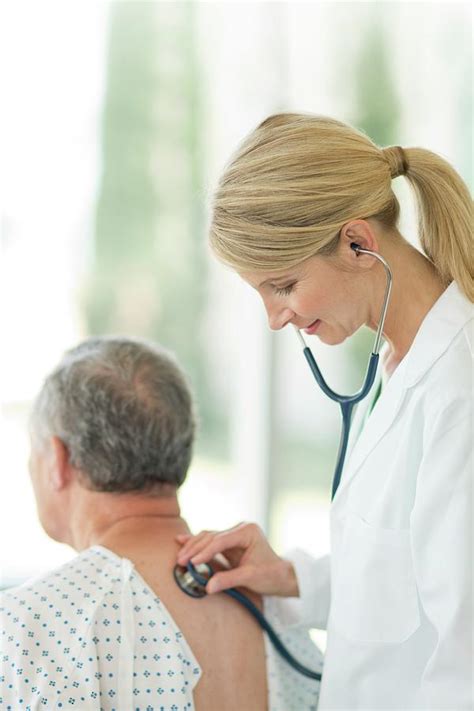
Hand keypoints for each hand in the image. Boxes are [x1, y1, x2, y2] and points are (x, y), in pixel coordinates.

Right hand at [176, 521, 298, 596]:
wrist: (282, 576)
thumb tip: (208, 587)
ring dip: (193, 547)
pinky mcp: (229, 543)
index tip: (193, 562)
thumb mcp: (250, 577)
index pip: (221, 540)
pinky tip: (181, 540)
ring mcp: (233, 535)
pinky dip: (197, 544)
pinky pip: (210, 542)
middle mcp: (240, 529)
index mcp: (247, 531)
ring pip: (208, 537)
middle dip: (195, 549)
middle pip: (212, 536)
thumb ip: (228, 580)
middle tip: (181, 561)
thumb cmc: (271, 574)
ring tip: (180, 557)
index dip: (205, 551)